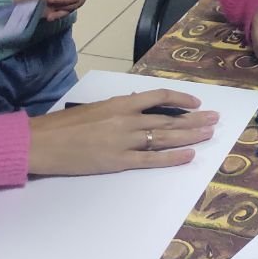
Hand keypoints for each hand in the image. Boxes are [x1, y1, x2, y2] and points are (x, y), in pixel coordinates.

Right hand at [27, 88, 218, 174]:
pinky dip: (172, 158)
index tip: (195, 104)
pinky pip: (151, 159)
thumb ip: (119, 108)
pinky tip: (188, 155)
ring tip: (209, 133)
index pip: (159, 97)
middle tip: (214, 119)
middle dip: (194, 119)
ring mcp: (124, 141)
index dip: (180, 100)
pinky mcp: (118, 161)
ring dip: (190, 135)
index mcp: (120, 103)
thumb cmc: (64, 124)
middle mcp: (127, 120)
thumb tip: (139, 107)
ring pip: (165, 137)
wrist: (42, 142)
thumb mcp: (95, 108)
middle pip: (168, 119)